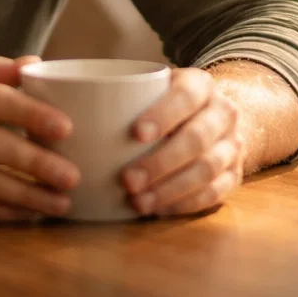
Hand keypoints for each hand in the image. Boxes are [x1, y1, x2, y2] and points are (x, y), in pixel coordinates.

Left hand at [120, 67, 246, 216]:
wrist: (216, 116)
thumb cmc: (167, 104)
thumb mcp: (154, 88)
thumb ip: (124, 94)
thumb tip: (63, 105)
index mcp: (201, 85)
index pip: (186, 96)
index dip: (163, 115)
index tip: (134, 134)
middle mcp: (224, 112)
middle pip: (197, 139)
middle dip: (161, 163)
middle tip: (127, 181)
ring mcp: (233, 145)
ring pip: (207, 170)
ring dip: (170, 190)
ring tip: (137, 203)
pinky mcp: (235, 175)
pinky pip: (214, 194)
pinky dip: (184, 204)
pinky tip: (158, 211)